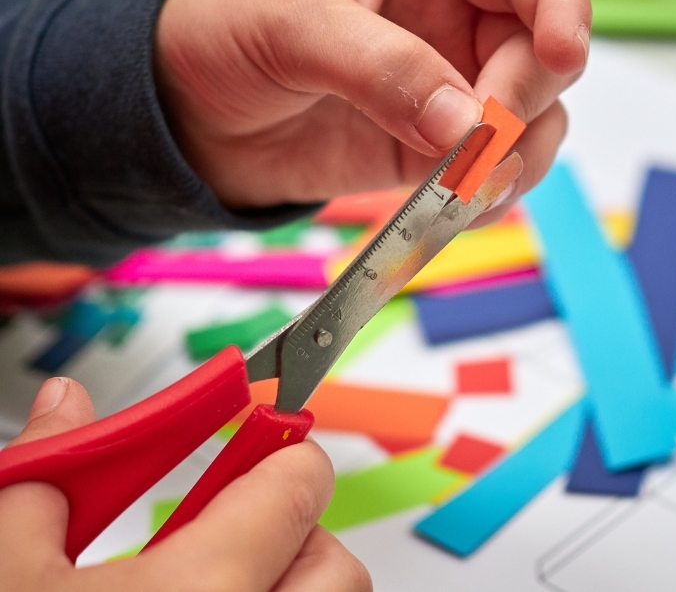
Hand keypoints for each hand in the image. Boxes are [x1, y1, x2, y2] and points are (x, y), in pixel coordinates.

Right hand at [0, 378, 369, 591]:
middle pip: (337, 561)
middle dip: (292, 534)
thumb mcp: (10, 577)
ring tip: (214, 584)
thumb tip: (66, 407)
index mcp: (202, 590)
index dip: (280, 450)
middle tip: (228, 535)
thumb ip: (46, 480)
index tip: (259, 442)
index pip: (301, 481)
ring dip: (288, 583)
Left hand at [154, 0, 590, 223]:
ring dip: (516, 160)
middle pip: (543, 59)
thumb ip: (382, 65)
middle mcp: (455, 29)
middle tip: (478, 138)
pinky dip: (486, 198)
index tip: (560, 54)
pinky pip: (489, 177)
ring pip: (532, 125)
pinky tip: (453, 207)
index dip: (561, 6)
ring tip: (464, 185)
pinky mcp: (431, 156)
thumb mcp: (294, 25)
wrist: (184, 115)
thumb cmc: (226, 31)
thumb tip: (465, 121)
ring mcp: (449, 97)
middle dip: (524, 101)